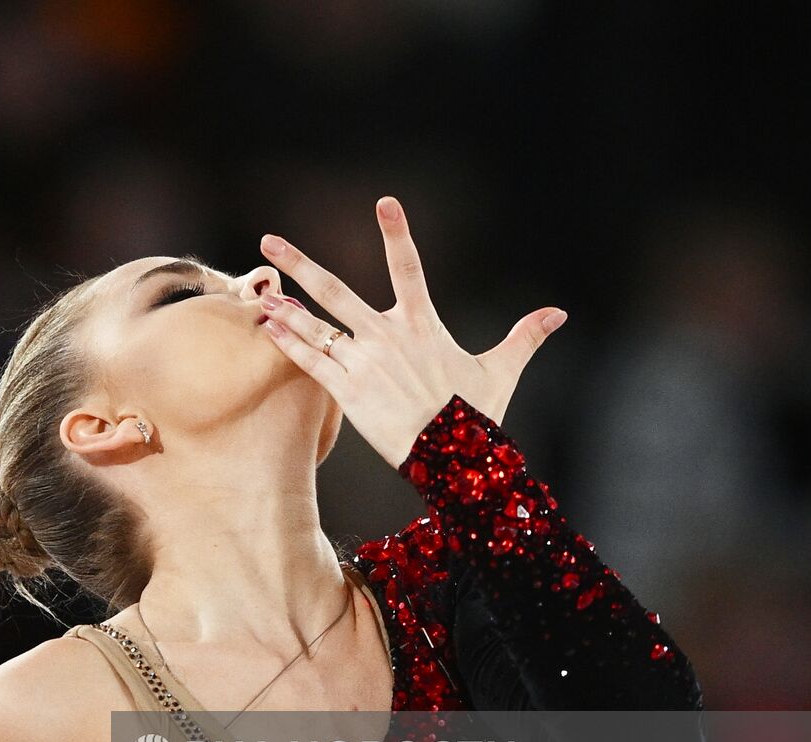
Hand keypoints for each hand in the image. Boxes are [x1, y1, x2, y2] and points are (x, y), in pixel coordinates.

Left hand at [257, 195, 566, 469]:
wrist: (454, 460)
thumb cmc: (477, 415)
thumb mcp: (501, 371)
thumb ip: (524, 337)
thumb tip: (559, 314)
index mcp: (422, 325)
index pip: (409, 267)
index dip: (398, 233)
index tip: (385, 202)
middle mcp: (386, 337)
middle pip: (336, 290)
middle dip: (300, 263)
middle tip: (270, 240)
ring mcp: (363, 363)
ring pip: (315, 326)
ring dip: (285, 306)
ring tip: (260, 289)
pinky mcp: (348, 393)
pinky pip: (311, 362)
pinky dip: (290, 343)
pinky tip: (270, 326)